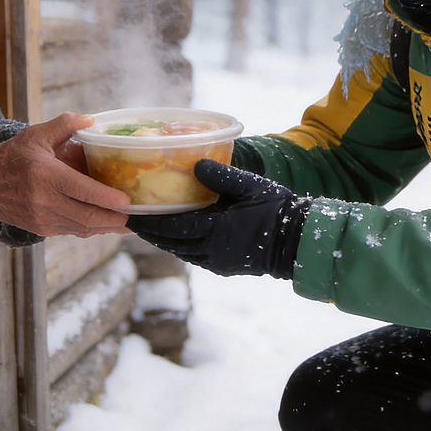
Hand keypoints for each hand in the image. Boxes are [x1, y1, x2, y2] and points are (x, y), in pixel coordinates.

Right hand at [0, 112, 130, 235]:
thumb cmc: (11, 159)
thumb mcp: (35, 135)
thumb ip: (65, 124)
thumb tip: (92, 119)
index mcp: (45, 176)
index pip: (81, 190)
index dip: (106, 198)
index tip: (127, 201)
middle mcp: (44, 201)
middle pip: (87, 216)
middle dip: (115, 220)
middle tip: (137, 216)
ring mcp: (43, 218)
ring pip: (82, 228)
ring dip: (107, 227)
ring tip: (130, 223)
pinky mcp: (43, 229)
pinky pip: (73, 231)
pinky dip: (92, 228)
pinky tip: (108, 223)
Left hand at [125, 160, 309, 278]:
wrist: (297, 242)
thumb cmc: (276, 209)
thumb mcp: (252, 186)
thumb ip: (223, 176)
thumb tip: (196, 164)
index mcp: (216, 231)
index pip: (173, 227)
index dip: (150, 221)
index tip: (132, 212)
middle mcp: (212, 250)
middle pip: (171, 243)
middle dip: (151, 232)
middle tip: (132, 219)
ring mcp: (218, 262)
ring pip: (181, 252)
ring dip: (164, 241)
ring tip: (150, 227)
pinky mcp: (225, 266)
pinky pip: (195, 257)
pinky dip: (181, 246)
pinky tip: (177, 237)